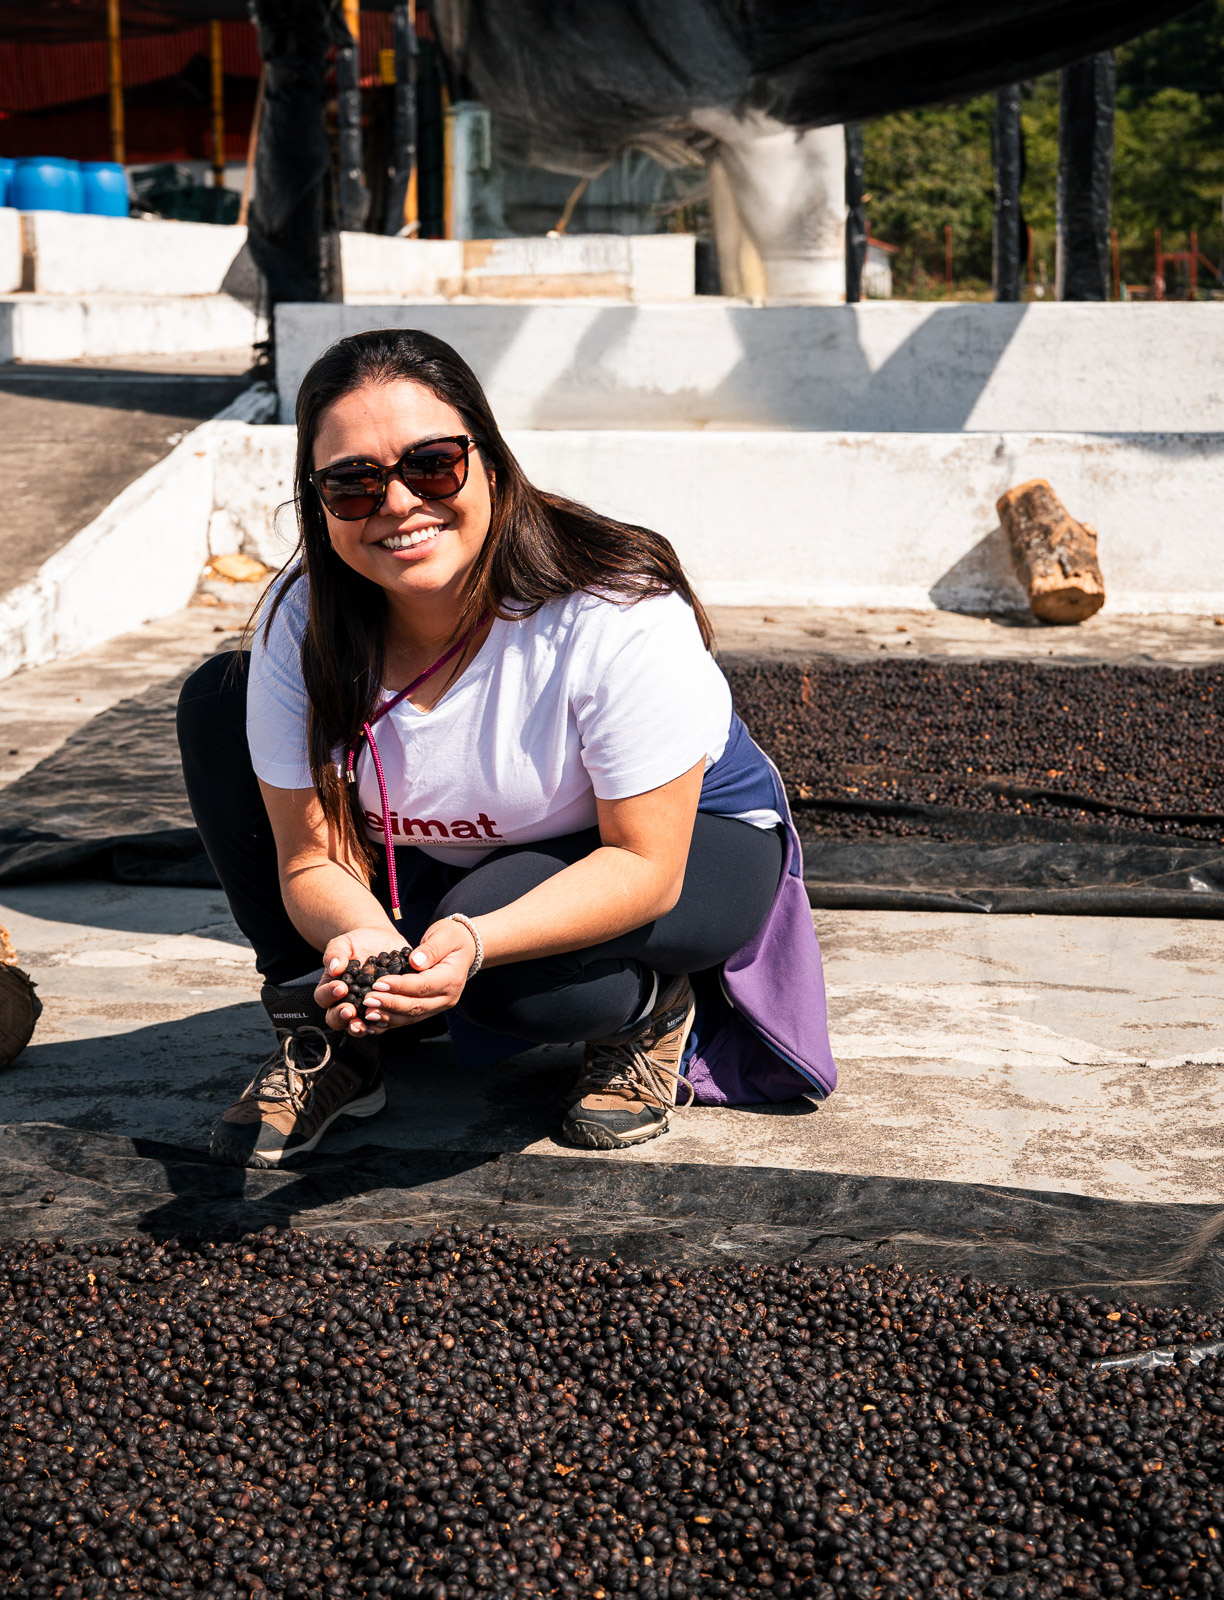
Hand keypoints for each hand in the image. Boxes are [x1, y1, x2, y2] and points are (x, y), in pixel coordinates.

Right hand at [314, 926, 407, 1035]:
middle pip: (335, 1019)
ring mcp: (363, 1010)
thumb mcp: (344, 943)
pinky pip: (379, 1024)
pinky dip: (381, 1025)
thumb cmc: (358, 943)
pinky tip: (385, 1021)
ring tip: (366, 1022)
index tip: (341, 987)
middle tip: (349, 1010)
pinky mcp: (382, 1011)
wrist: (381, 941)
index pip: (323, 997)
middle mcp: (344, 1002)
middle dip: (341, 1016)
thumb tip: (334, 967)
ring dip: (359, 1027)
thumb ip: (335, 953)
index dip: (329, 994)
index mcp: (331, 987)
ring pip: (356, 1027)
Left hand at [317, 918, 478, 1034]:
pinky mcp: (430, 1009)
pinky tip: (374, 1022)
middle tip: (367, 1000)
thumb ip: (431, 948)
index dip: (400, 986)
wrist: (465, 948)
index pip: (423, 985)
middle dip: (390, 1004)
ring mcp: (439, 1006)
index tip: (378, 983)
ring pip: (412, 1016)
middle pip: (416, 1006)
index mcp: (451, 979)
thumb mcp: (444, 935)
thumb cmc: (452, 938)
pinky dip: (391, 1021)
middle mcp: (447, 997)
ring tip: (367, 1013)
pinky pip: (409, 1018)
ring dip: (388, 1016)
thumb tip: (415, 961)